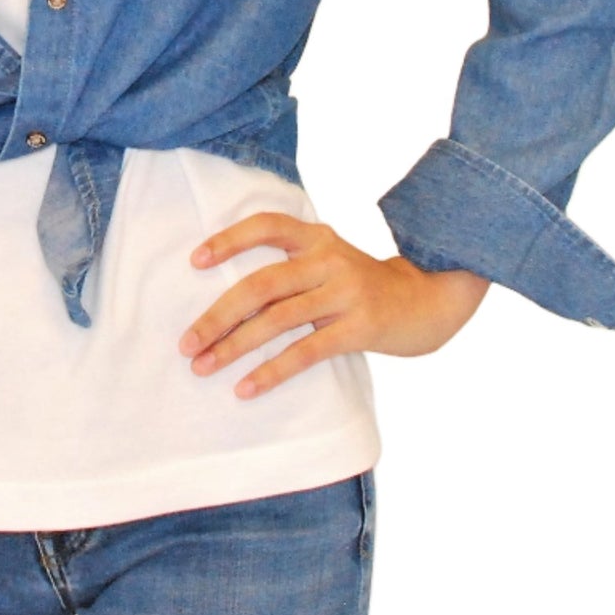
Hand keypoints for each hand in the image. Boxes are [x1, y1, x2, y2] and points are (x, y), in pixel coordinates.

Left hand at [177, 211, 489, 397]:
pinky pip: (305, 352)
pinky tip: (245, 388)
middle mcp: (328, 259)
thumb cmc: (365, 286)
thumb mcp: (332, 260)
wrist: (430, 302)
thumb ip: (292, 264)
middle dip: (217, 315)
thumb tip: (229, 295)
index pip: (267, 226)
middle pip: (261, 284)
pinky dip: (270, 372)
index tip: (195, 261)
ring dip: (233, 346)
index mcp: (317, 237)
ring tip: (203, 366)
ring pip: (277, 319)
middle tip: (185, 342)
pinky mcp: (359, 328)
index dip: (229, 240)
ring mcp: (345, 293)